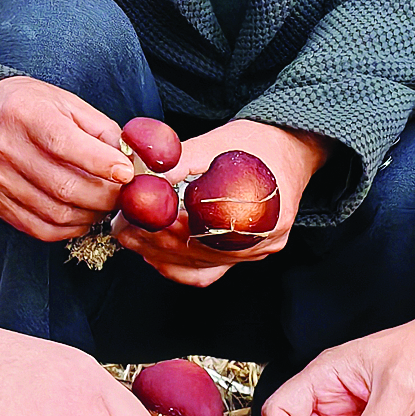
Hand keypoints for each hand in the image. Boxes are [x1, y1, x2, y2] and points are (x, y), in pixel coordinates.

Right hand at [0, 76, 131, 241]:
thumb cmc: (24, 105)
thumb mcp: (64, 102)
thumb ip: (98, 128)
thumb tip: (128, 159)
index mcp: (27, 115)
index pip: (66, 145)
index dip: (101, 163)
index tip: (126, 173)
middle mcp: (7, 149)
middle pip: (64, 186)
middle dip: (104, 196)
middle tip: (122, 195)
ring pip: (54, 213)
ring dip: (89, 215)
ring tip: (103, 206)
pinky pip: (37, 228)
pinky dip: (67, 230)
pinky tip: (80, 218)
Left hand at [112, 120, 325, 287]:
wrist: (291, 148)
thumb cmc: (257, 143)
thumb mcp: (216, 143)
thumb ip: (180, 161)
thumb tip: (142, 176)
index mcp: (258, 210)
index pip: (197, 230)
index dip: (157, 224)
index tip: (130, 214)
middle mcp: (260, 239)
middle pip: (196, 252)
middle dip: (151, 239)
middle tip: (123, 226)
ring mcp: (256, 252)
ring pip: (198, 266)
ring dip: (160, 254)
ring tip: (133, 236)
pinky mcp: (247, 255)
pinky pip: (209, 272)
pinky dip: (179, 266)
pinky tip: (157, 255)